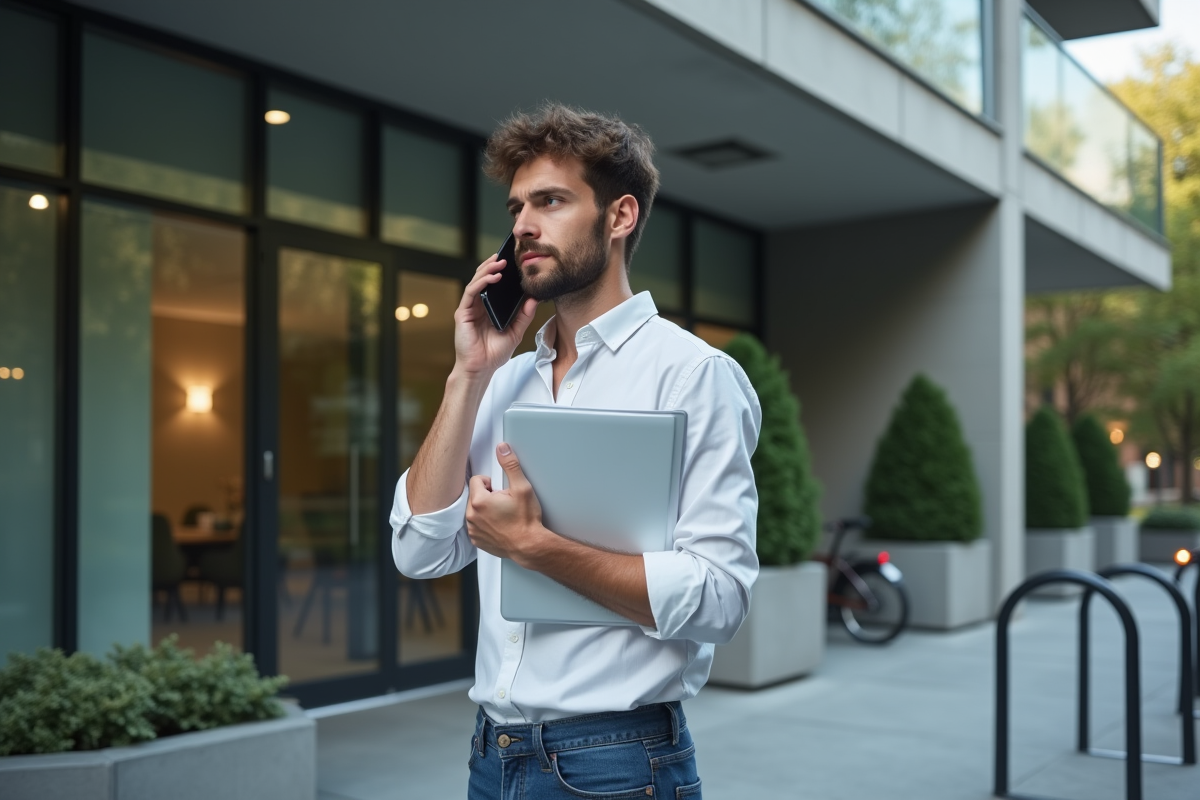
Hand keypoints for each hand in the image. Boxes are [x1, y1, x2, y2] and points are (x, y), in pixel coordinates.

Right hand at [452, 256, 538, 377]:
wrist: (481, 369)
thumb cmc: (495, 353)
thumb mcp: (516, 332)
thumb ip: (524, 316)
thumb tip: (533, 298)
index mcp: (489, 308)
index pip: (494, 284)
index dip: (502, 271)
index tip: (513, 261)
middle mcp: (478, 305)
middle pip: (484, 278)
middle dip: (494, 265)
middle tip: (506, 256)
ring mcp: (469, 308)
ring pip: (476, 281)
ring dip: (488, 269)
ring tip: (500, 263)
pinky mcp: (463, 313)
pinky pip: (471, 292)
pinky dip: (481, 282)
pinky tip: (493, 277)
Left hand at [466, 443, 547, 562]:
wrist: (529, 545)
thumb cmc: (526, 521)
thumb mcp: (522, 488)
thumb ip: (510, 465)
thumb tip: (502, 449)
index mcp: (479, 501)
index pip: (476, 480)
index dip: (490, 482)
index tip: (500, 490)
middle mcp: (471, 516)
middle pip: (474, 495)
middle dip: (487, 495)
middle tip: (503, 502)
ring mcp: (473, 529)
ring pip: (474, 510)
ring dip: (484, 509)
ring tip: (501, 514)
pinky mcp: (476, 540)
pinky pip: (475, 525)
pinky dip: (484, 523)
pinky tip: (498, 525)